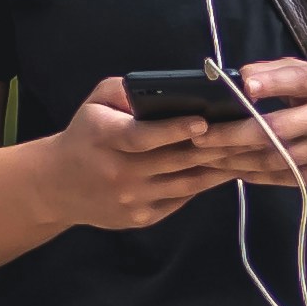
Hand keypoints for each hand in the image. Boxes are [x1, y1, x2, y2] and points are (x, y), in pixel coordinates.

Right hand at [61, 78, 274, 233]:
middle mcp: (119, 172)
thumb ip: (124, 90)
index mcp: (106, 138)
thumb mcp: (95, 103)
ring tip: (249, 151)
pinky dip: (206, 184)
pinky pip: (181, 199)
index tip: (204, 121)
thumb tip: (163, 88)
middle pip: (176, 160)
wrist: (56, 187)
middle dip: (216, 146)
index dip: (175, 129)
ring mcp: (132, 200)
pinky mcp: (142, 217)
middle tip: (250, 132)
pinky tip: (228, 169)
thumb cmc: (85, 135)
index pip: (143, 136)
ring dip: (221, 167)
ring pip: (187, 183)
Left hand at [221, 61, 306, 192]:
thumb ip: (284, 73)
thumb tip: (243, 76)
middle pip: (278, 129)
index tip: (244, 85)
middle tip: (200, 137)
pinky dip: (258, 175)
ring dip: (238, 160)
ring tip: (208, 157)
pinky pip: (288, 178)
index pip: (301, 79)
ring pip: (278, 158)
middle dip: (234, 135)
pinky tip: (235, 171)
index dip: (273, 82)